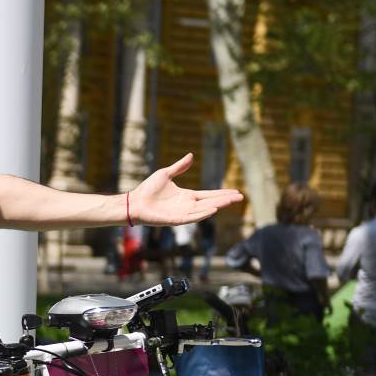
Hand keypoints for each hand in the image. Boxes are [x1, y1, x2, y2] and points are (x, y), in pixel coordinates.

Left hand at [127, 154, 243, 225]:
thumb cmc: (148, 190)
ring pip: (204, 210)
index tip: (235, 192)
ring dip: (217, 206)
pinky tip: (213, 210)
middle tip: (241, 197)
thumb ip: (179, 167)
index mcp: (187, 196)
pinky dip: (202, 214)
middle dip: (225, 200)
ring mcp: (182, 213)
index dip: (222, 193)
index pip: (209, 195)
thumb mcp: (166, 174)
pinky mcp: (175, 220)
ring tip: (230, 201)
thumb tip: (191, 155)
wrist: (134, 202)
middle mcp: (187, 205)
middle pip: (211, 202)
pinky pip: (192, 217)